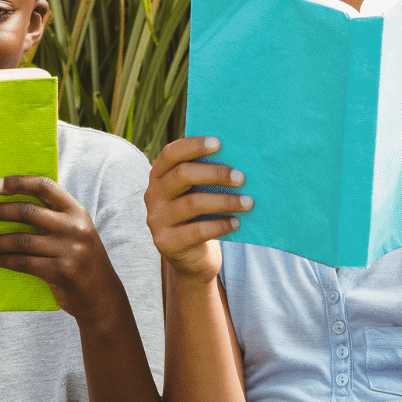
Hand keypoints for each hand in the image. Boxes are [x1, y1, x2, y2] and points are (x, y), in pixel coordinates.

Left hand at [0, 176, 126, 317]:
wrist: (102, 295)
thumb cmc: (80, 259)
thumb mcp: (76, 231)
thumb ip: (54, 217)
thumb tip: (10, 204)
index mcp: (76, 211)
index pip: (45, 187)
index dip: (18, 183)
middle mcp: (74, 227)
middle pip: (27, 212)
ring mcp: (69, 250)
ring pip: (21, 240)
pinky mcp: (61, 272)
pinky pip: (24, 263)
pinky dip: (5, 260)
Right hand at [145, 135, 251, 283]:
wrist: (192, 258)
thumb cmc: (201, 216)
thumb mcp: (199, 193)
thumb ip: (207, 176)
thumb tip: (239, 157)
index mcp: (159, 176)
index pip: (171, 153)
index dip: (193, 146)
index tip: (219, 143)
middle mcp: (153, 195)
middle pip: (182, 175)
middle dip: (215, 173)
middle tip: (241, 177)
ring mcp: (157, 220)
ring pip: (192, 203)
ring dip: (225, 201)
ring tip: (248, 202)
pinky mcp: (167, 242)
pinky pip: (197, 231)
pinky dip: (220, 225)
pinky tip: (236, 222)